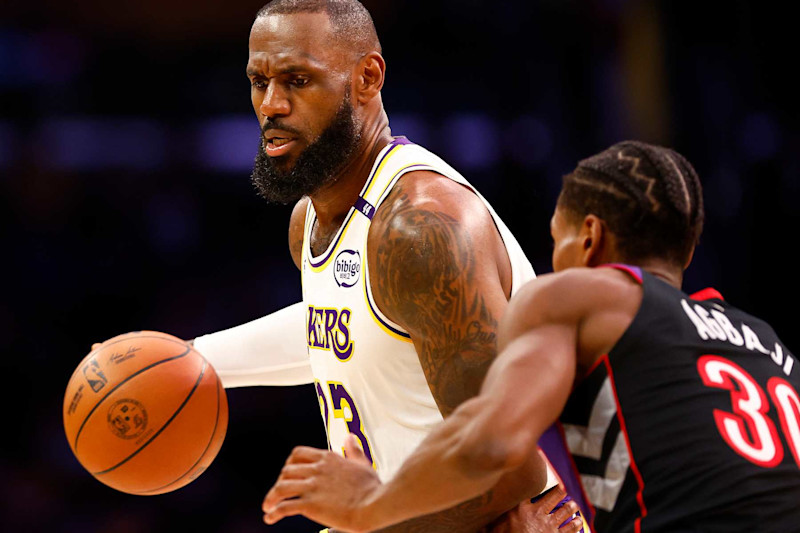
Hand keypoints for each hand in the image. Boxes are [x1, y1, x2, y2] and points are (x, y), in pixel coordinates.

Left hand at [263, 434, 381, 531]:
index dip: (289, 464)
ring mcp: (312, 486)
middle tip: (278, 492)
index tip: (288, 474)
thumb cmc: (371, 488)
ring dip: (271, 497)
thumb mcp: (362, 463)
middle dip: (279, 481)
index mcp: (328, 458)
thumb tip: (349, 438)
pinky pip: (284, 506)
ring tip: (268, 506)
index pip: (298, 454)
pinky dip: (274, 512)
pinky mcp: (310, 504)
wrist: (374, 505)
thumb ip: (353, 450)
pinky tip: (270, 518)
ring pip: (281, 487)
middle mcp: (317, 469)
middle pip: (286, 470)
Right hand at [488, 486, 582, 532]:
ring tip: (573, 505)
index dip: (535, 482)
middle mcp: (537, 513)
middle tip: (562, 489)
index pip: (530, 490)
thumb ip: (490, 523)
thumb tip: (480, 522)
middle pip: (553, 498)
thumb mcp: (493, 530)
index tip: (539, 474)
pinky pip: (569, 529)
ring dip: (570, 507)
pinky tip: (578, 522)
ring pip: (564, 512)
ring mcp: (549, 525)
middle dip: (560, 493)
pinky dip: (575, 525)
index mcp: (521, 509)